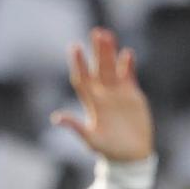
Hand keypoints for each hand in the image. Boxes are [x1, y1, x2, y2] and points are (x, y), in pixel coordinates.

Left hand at [50, 27, 153, 162]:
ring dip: (111, 52)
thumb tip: (56, 118)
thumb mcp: (90, 140)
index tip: (75, 48)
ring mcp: (118, 93)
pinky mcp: (132, 95)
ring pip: (113, 68)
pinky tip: (127, 54)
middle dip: (98, 51)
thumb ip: (76, 127)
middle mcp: (103, 94)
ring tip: (108, 35)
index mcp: (91, 103)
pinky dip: (128, 65)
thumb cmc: (108, 150)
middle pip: (99, 68)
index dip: (79, 64)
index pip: (82, 79)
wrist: (130, 155)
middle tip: (96, 32)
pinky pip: (129, 76)